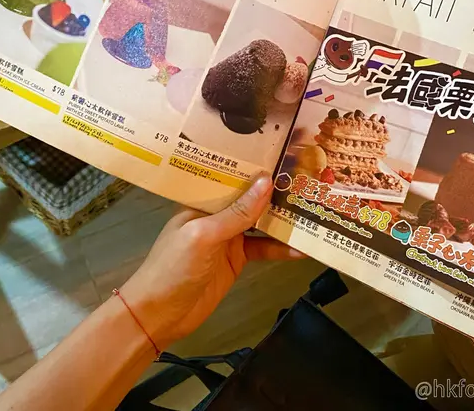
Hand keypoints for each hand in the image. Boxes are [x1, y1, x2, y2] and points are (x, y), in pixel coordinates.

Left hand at [120, 174, 302, 347]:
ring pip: (261, 222)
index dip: (257, 167)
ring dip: (284, 220)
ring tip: (314, 210)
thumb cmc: (174, 267)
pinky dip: (282, 249)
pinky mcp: (237, 259)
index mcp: (203, 200)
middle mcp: (217, 213)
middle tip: (310, 181)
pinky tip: (303, 248)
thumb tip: (267, 182)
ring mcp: (229, 237)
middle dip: (277, 192)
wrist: (159, 316)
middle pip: (251, 198)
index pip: (233, 177)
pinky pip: (264, 248)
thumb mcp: (204, 236)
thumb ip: (237, 213)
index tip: (287, 156)